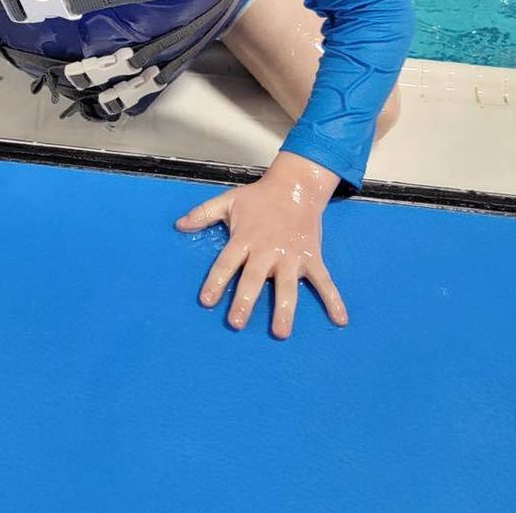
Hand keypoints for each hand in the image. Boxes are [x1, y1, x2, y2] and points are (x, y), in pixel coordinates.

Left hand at [174, 152, 347, 338]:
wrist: (295, 186)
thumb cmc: (258, 197)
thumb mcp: (227, 201)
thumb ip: (203, 214)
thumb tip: (179, 225)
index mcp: (244, 239)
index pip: (226, 263)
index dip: (215, 282)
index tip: (206, 301)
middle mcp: (266, 250)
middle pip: (253, 279)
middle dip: (245, 301)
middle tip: (236, 323)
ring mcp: (291, 256)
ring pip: (287, 287)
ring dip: (284, 310)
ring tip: (280, 332)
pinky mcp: (312, 258)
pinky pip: (324, 281)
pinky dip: (333, 299)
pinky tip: (339, 320)